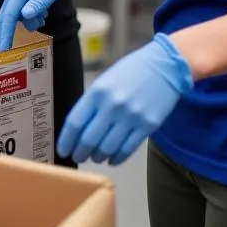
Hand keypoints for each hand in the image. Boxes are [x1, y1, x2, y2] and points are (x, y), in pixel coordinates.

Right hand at [0, 0, 92, 51]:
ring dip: (26, 20)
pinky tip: (42, 14)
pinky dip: (29, 14)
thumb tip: (25, 16)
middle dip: (8, 31)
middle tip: (9, 50)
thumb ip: (41, 1)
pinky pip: (21, 5)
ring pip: (15, 11)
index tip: (2, 50)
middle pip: (6, 14)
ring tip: (43, 19)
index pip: (9, 14)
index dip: (5, 33)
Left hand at [57, 34, 193, 165]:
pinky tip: (112, 159)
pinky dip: (117, 158)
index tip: (63, 150)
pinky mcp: (148, 126)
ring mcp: (131, 117)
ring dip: (98, 157)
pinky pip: (128, 149)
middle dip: (80, 153)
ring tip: (95, 158)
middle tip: (77, 158)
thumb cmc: (130, 72)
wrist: (164, 66)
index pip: (75, 122)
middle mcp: (112, 105)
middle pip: (89, 139)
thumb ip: (92, 103)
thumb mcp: (105, 82)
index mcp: (97, 92)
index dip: (66, 140)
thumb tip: (79, 129)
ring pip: (108, 148)